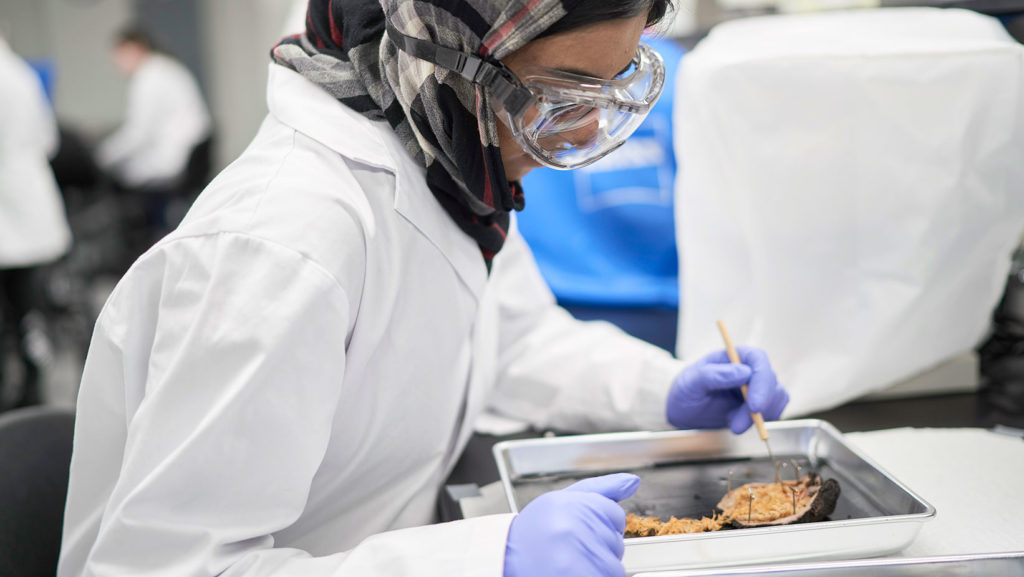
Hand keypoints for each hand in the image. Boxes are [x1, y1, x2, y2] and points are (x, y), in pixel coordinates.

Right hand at [504, 473, 638, 576]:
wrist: (505, 558)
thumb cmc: (534, 533)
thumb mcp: (562, 501)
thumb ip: (601, 489)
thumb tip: (632, 482)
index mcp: (573, 503)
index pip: (614, 515)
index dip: (597, 526)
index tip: (574, 531)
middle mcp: (575, 527)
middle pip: (614, 542)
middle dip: (597, 548)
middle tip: (568, 549)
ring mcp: (577, 555)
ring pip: (613, 566)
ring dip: (596, 567)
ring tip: (569, 563)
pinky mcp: (578, 575)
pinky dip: (594, 575)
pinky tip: (572, 570)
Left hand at [666, 346, 788, 432]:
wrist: (683, 410)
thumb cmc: (685, 390)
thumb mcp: (691, 382)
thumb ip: (713, 375)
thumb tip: (743, 372)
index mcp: (734, 356)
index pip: (758, 359)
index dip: (761, 381)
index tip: (754, 405)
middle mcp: (749, 369)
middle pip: (770, 381)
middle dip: (760, 406)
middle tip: (738, 425)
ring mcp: (756, 387)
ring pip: (775, 399)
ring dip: (759, 417)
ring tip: (732, 424)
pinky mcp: (759, 405)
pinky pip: (772, 412)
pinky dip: (760, 422)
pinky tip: (736, 423)